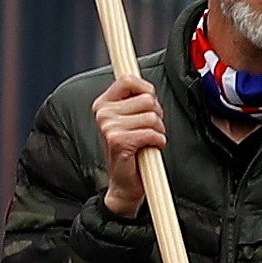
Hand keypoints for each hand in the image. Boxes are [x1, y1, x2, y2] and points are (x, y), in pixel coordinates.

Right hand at [93, 72, 166, 215]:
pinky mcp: (118, 140)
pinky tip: (148, 149)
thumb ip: (138, 99)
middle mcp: (103, 112)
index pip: (128, 79)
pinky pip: (151, 133)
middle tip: (148, 130)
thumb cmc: (133, 149)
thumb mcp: (134, 119)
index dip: (147, 89)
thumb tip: (148, 85)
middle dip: (157, 115)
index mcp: (104, 103)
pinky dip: (158, 142)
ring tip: (147, 141)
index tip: (149, 104)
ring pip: (152, 117)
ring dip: (158, 131)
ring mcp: (108, 126)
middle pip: (148, 99)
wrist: (125, 183)